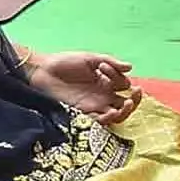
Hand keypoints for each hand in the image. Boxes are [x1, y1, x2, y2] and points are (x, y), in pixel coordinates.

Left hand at [26, 50, 140, 123]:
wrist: (43, 71)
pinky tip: (110, 112)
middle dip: (136, 99)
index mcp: (106, 81)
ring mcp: (94, 106)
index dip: (120, 77)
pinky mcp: (84, 114)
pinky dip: (108, 119)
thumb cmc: (65, 62)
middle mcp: (103, 96)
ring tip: (127, 103)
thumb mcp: (89, 58)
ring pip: (118, 115)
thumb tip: (130, 67)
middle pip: (126, 103)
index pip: (124, 85)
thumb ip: (110, 62)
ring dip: (126, 111)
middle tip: (136, 92)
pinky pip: (100, 122)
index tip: (103, 67)